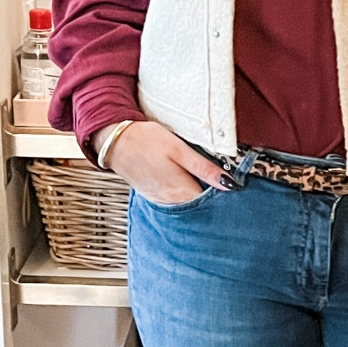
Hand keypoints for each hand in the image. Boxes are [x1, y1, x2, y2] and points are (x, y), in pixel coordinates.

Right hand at [106, 119, 229, 204]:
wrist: (115, 142)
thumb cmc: (146, 141)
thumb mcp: (179, 149)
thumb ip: (204, 168)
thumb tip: (229, 183)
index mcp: (181, 191)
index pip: (212, 202)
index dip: (224, 193)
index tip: (231, 184)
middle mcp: (171, 201)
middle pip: (200, 206)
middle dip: (212, 196)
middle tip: (219, 180)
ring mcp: (161, 200)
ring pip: (187, 204)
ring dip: (197, 195)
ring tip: (201, 179)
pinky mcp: (153, 196)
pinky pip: (174, 201)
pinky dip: (183, 194)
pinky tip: (184, 181)